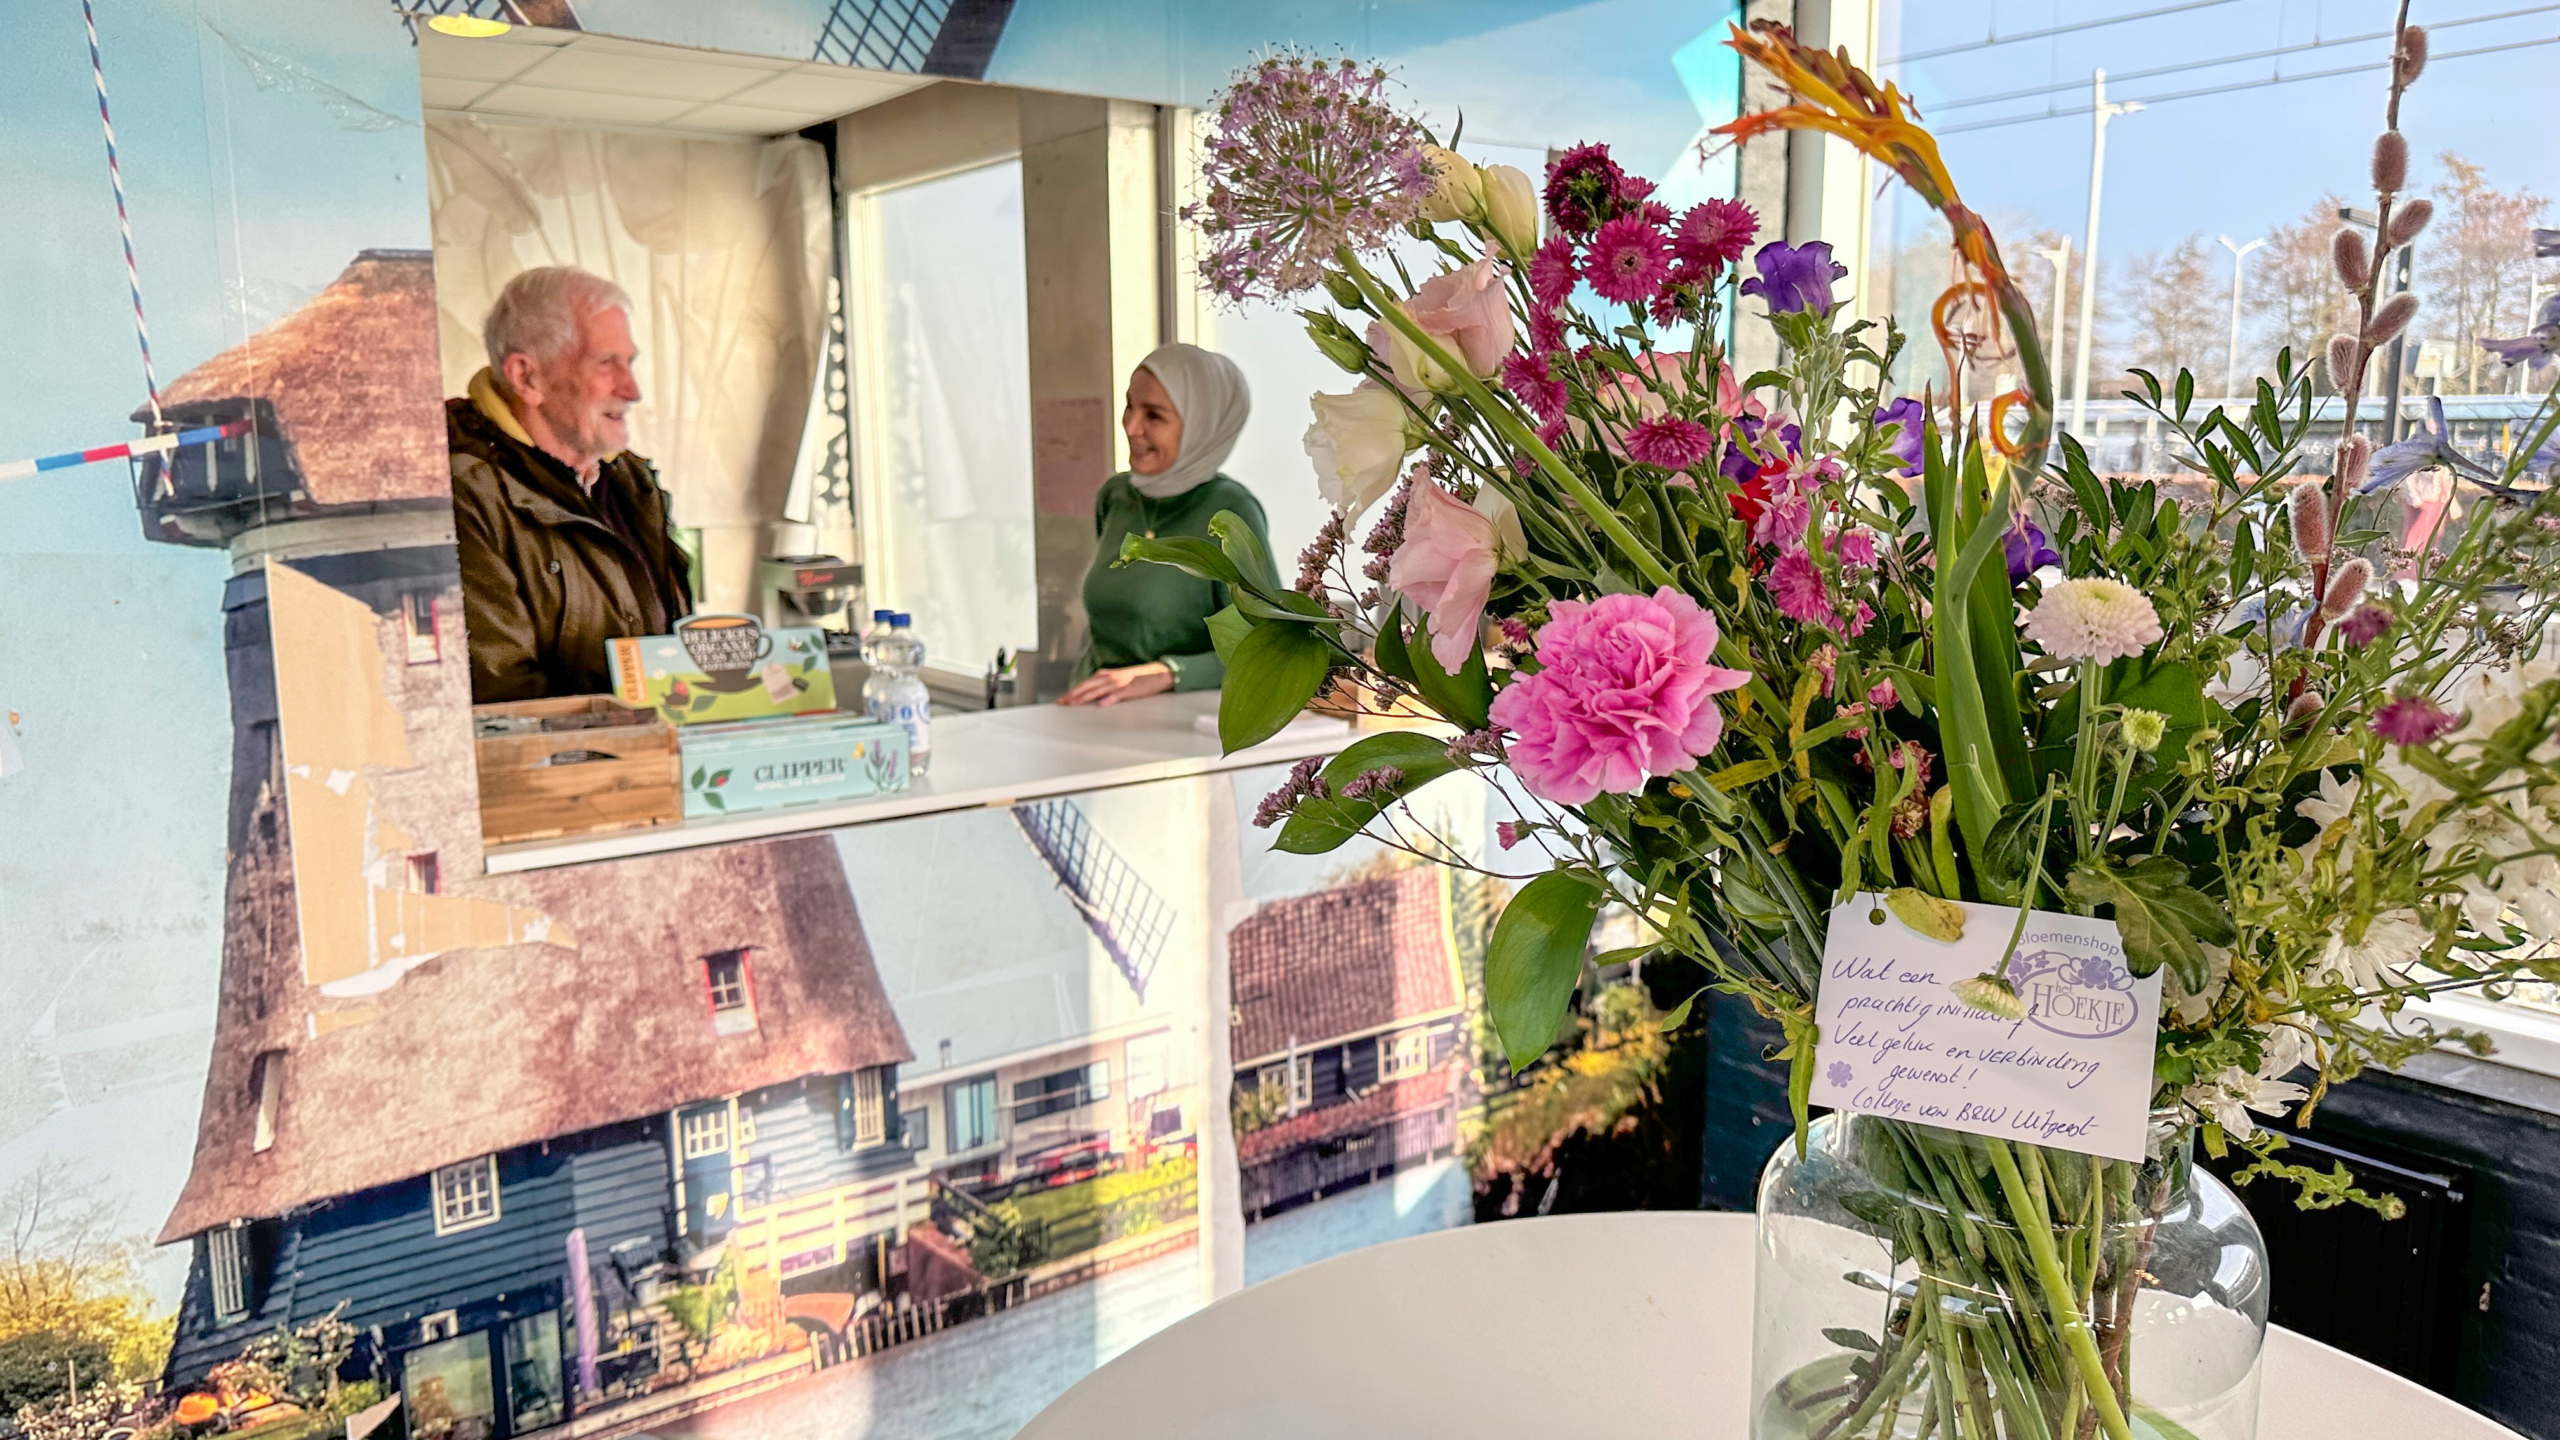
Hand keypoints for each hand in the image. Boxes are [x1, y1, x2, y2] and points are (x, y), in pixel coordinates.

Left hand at [1058, 662, 1175, 706]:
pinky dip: (1109, 699)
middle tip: (1061, 702)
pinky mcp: (1130, 689)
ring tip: (1074, 704)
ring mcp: (1119, 683)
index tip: (1062, 699)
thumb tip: (1093, 693)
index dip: (1072, 691)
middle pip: (1087, 686)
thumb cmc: (1138, 678)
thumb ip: (1105, 685)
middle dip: (1073, 695)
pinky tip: (1101, 704)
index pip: (1085, 684)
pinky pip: (1117, 695)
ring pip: (1098, 691)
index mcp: (1106, 675)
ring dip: (1085, 697)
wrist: (1157, 673)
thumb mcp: (1118, 679)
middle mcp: (1110, 678)